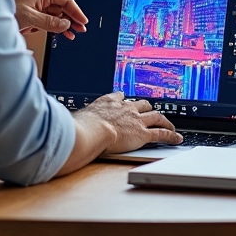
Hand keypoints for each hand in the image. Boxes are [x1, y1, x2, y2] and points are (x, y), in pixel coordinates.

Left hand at [12, 0, 88, 39]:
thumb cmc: (6, 10)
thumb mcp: (30, 17)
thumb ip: (49, 22)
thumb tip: (65, 25)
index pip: (66, 1)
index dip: (76, 11)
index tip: (83, 21)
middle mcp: (42, 0)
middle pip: (63, 10)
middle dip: (72, 20)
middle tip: (81, 29)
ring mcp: (39, 9)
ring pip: (57, 18)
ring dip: (65, 26)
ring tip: (72, 35)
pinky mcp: (35, 18)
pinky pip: (50, 23)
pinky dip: (56, 29)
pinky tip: (62, 34)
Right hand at [56, 92, 182, 174]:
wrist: (92, 131)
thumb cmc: (80, 127)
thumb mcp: (76, 118)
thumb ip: (73, 119)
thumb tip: (57, 120)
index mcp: (108, 102)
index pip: (120, 97)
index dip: (125, 100)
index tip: (126, 100)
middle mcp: (125, 108)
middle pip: (142, 104)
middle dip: (148, 107)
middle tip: (151, 110)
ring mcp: (136, 120)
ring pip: (155, 116)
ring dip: (164, 120)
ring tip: (169, 123)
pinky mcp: (143, 133)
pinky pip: (161, 133)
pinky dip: (171, 135)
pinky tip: (178, 138)